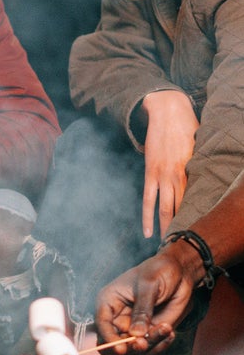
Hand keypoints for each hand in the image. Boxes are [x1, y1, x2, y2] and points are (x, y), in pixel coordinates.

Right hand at [95, 238, 203, 354]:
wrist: (180, 272)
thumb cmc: (159, 271)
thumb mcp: (149, 286)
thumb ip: (142, 310)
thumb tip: (136, 334)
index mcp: (109, 302)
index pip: (102, 324)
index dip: (109, 338)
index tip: (121, 348)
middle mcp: (117, 318)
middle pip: (112, 342)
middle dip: (127, 347)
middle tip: (142, 344)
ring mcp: (133, 327)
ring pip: (132, 349)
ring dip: (149, 346)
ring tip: (166, 329)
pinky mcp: (149, 332)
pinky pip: (150, 348)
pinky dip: (161, 345)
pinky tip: (170, 331)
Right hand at [141, 90, 197, 238]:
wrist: (167, 111)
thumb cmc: (188, 125)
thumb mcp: (201, 143)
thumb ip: (201, 161)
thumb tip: (208, 173)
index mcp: (192, 170)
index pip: (196, 199)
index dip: (197, 216)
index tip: (201, 230)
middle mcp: (177, 176)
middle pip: (180, 207)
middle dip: (182, 226)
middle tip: (184, 243)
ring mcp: (161, 176)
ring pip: (163, 207)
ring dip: (165, 226)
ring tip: (167, 242)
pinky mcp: (149, 174)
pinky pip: (147, 200)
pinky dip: (147, 217)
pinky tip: (147, 231)